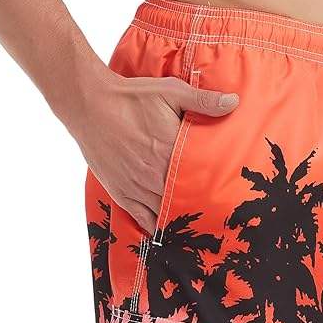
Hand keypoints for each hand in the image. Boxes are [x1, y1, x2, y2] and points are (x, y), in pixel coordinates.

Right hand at [66, 69, 238, 232]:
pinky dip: (156, 226)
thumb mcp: (170, 91)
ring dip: (180, 218)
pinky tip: (167, 230)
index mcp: (171, 152)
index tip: (226, 195)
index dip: (214, 189)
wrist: (89, 103)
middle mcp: (155, 175)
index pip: (201, 179)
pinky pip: (143, 219)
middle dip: (199, 205)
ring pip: (166, 213)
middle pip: (185, 200)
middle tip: (216, 214)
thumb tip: (234, 103)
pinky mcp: (121, 193)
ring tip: (196, 224)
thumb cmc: (131, 97)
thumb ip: (203, 101)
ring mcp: (137, 187)